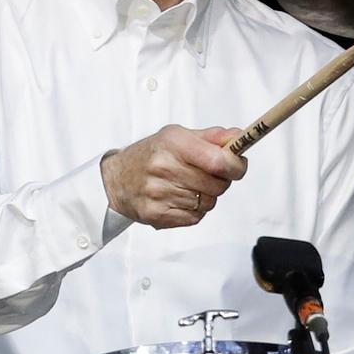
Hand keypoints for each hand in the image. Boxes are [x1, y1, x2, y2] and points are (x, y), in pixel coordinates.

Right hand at [101, 125, 246, 228]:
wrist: (115, 179)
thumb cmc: (151, 155)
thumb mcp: (177, 136)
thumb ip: (212, 137)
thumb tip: (239, 137)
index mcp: (173, 143)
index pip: (218, 161)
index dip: (236, 166)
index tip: (238, 165)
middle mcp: (164, 168)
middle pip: (217, 185)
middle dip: (222, 181)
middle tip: (210, 175)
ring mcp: (159, 193)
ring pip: (208, 203)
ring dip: (207, 196)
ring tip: (190, 186)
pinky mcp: (156, 215)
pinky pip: (195, 217)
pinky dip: (195, 210)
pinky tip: (180, 198)